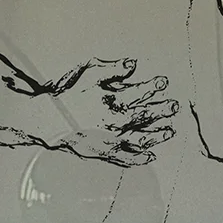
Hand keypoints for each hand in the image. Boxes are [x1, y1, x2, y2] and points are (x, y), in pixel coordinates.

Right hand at [51, 58, 177, 165]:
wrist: (48, 121)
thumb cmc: (67, 97)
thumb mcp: (88, 75)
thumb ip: (112, 69)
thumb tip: (133, 64)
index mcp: (114, 101)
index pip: (140, 92)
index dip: (154, 86)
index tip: (164, 82)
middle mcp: (117, 121)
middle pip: (145, 116)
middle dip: (162, 110)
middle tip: (173, 107)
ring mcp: (112, 139)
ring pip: (142, 138)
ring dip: (157, 134)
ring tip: (169, 131)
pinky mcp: (105, 152)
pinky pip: (127, 158)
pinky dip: (140, 158)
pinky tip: (150, 157)